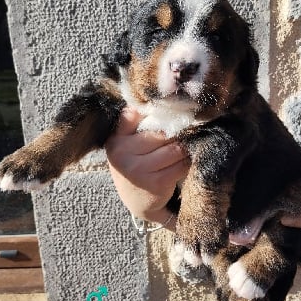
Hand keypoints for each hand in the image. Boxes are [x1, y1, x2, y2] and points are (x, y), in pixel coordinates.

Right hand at [105, 108, 188, 230]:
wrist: (136, 202)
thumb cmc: (134, 165)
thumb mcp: (125, 144)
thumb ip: (133, 122)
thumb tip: (157, 98)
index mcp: (115, 141)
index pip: (135, 115)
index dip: (154, 112)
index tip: (167, 110)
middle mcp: (122, 154)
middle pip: (162, 133)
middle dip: (175, 134)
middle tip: (180, 135)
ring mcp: (138, 170)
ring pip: (175, 148)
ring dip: (183, 150)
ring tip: (180, 152)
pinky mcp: (156, 183)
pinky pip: (182, 165)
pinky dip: (186, 163)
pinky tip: (180, 166)